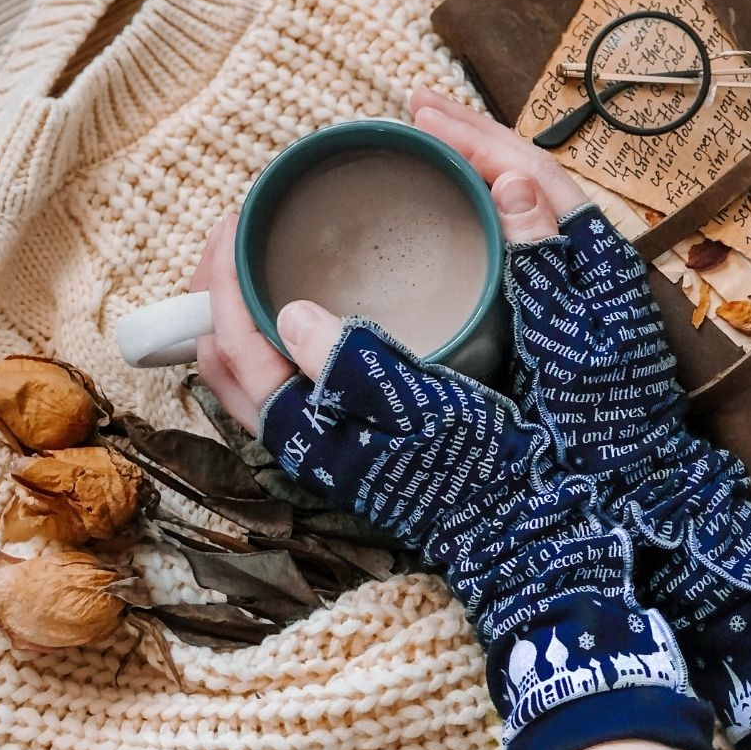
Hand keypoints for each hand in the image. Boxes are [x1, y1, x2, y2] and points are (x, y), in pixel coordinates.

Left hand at [192, 90, 589, 432]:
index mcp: (314, 431)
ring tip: (256, 260)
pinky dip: (268, 345)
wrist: (531, 531)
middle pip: (224, 361)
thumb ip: (362, 368)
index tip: (235, 218)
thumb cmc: (492, 466)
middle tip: (238, 231)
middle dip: (219, 292)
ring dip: (240, 317)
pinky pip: (280, 389)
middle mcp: (303, 443)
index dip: (221, 277)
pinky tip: (296, 312)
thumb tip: (293, 315)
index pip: (234, 347)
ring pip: (246, 378)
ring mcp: (322, 448)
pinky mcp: (349, 447)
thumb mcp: (434, 412)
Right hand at [408, 97, 750, 749]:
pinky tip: (444, 228)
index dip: (473, 134)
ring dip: (472, 175)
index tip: (420, 109)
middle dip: (469, 140)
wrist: (639, 493)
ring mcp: (572, 285)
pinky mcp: (556, 316)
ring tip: (422, 154)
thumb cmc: (606, 421)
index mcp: (588, 256)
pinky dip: (478, 224)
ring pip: (517, 207)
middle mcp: (585, 258)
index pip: (528, 169)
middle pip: (523, 174)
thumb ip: (543, 261)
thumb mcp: (572, 341)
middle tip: (412, 113)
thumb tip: (507, 183)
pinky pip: (512, 249)